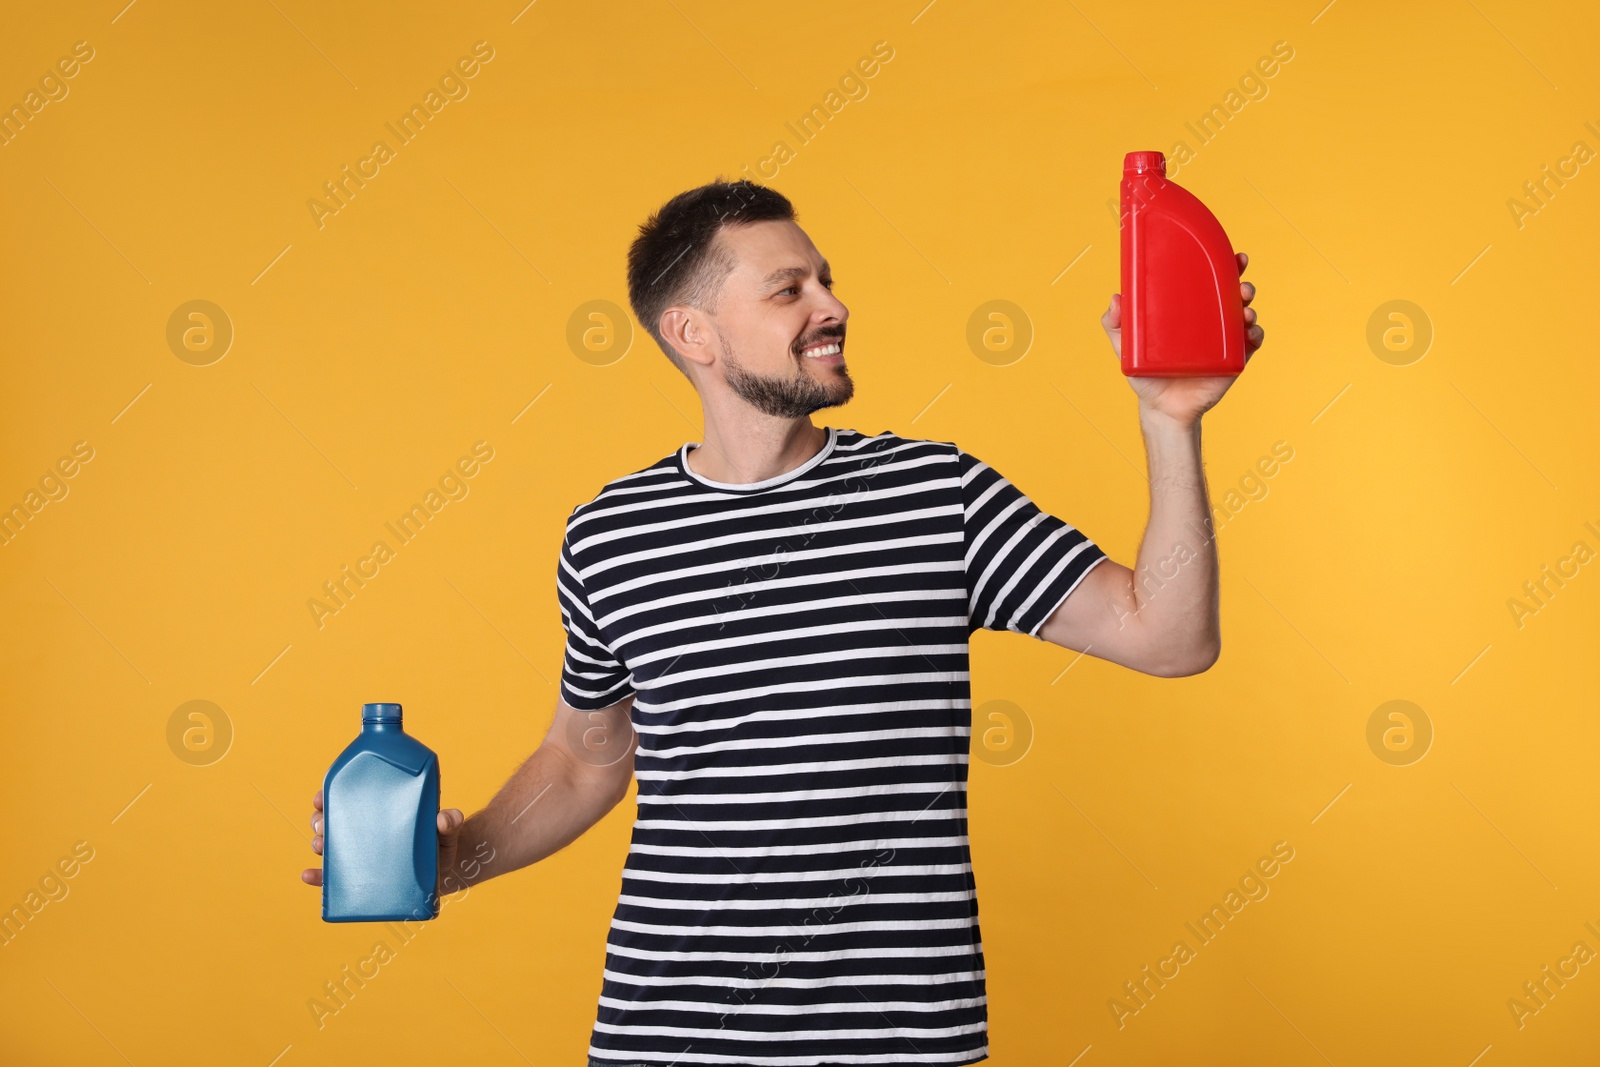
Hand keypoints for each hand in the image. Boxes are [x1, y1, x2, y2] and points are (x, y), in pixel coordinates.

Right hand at [300, 788, 466, 896]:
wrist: (448, 874)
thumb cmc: (443, 845)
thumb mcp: (447, 831)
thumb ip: (450, 823)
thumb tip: (446, 818)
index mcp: (378, 814)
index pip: (348, 800)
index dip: (330, 796)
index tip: (320, 796)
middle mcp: (365, 834)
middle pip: (332, 822)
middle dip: (319, 821)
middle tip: (322, 824)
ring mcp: (363, 858)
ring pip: (330, 848)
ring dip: (318, 844)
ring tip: (320, 846)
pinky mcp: (362, 882)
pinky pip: (333, 881)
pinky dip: (318, 878)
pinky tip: (308, 875)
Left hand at [1102, 251, 1264, 426]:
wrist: (1162, 409)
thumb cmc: (1146, 376)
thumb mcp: (1126, 348)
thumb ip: (1116, 325)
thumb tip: (1116, 298)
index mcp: (1188, 311)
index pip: (1207, 281)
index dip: (1220, 265)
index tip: (1228, 254)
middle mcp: (1209, 320)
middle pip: (1232, 293)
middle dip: (1242, 281)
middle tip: (1240, 282)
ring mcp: (1223, 339)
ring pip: (1245, 314)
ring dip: (1250, 306)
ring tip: (1245, 311)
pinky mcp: (1234, 359)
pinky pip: (1252, 342)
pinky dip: (1256, 333)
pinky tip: (1250, 332)